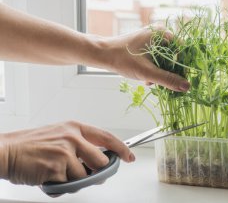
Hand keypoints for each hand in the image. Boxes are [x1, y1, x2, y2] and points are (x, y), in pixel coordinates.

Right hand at [0, 121, 133, 184]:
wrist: (6, 151)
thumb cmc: (31, 145)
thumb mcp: (59, 136)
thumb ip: (80, 145)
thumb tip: (99, 162)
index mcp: (75, 128)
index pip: (107, 137)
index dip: (121, 148)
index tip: (129, 156)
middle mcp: (72, 138)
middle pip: (100, 162)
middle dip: (96, 173)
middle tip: (86, 175)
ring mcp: (65, 153)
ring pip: (84, 177)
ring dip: (73, 180)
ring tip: (57, 172)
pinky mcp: (56, 168)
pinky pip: (68, 185)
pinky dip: (60, 186)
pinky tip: (48, 177)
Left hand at [96, 25, 189, 91]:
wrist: (102, 55)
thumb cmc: (122, 59)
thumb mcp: (147, 71)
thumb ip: (167, 79)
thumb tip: (187, 87)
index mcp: (162, 33)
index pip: (183, 50)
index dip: (183, 65)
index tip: (180, 79)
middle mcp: (159, 34)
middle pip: (174, 56)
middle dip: (168, 71)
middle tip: (160, 81)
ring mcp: (152, 40)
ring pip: (166, 60)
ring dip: (160, 73)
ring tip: (149, 80)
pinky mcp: (146, 46)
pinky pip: (157, 59)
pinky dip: (153, 70)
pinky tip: (145, 78)